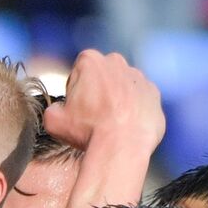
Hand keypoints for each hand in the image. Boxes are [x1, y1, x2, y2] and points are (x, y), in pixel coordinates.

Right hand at [44, 50, 163, 153]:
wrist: (122, 147)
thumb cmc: (88, 131)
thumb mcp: (54, 121)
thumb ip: (53, 109)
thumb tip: (58, 111)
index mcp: (90, 61)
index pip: (78, 73)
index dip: (76, 92)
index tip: (78, 109)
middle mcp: (117, 62)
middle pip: (103, 77)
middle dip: (99, 92)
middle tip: (95, 117)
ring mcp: (139, 77)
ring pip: (123, 87)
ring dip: (118, 100)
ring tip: (113, 124)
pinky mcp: (154, 93)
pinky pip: (141, 100)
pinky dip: (135, 110)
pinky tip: (128, 127)